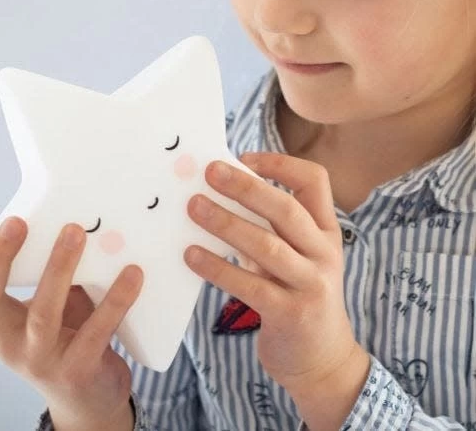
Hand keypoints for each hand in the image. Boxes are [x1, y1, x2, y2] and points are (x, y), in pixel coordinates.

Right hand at [0, 218, 141, 430]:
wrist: (88, 401)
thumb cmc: (68, 339)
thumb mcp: (48, 307)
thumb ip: (51, 274)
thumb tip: (75, 222)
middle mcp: (8, 342)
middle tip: (17, 222)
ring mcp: (41, 359)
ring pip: (42, 313)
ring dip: (59, 267)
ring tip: (75, 232)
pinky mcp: (78, 369)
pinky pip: (97, 330)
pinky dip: (116, 299)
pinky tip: (133, 273)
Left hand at [184, 152, 368, 398]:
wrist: (322, 360)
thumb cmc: (297, 295)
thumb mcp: (294, 256)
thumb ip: (267, 228)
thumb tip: (216, 194)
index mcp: (326, 230)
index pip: (314, 181)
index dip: (280, 163)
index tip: (244, 157)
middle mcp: (324, 252)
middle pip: (286, 209)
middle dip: (246, 187)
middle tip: (210, 171)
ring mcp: (312, 284)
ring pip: (267, 245)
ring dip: (226, 223)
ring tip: (193, 207)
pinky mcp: (292, 314)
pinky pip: (249, 286)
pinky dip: (218, 268)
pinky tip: (191, 256)